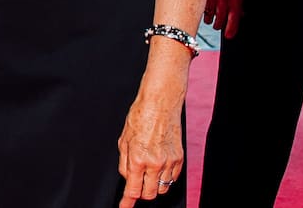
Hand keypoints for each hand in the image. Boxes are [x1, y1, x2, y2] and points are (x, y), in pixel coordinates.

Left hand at [117, 88, 184, 204]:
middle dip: (141, 193)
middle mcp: (155, 163)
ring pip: (162, 188)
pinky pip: (172, 178)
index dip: (127, 202)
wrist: (160, 104)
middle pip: (149, 194)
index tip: (124, 207)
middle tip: (136, 186)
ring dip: (153, 186)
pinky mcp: (179, 159)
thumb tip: (127, 178)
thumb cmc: (140, 117)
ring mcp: (169, 162)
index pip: (133, 190)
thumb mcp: (123, 141)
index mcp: (138, 159)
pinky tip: (158, 168)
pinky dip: (164, 178)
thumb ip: (124, 163)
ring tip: (147, 173)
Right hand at [203, 0, 241, 39]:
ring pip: (208, 18)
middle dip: (219, 25)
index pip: (234, 19)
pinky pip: (201, 9)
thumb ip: (240, 3)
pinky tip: (204, 8)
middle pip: (219, 22)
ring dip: (210, 19)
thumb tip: (241, 14)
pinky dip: (203, 11)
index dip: (231, 30)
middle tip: (219, 24)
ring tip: (211, 17)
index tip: (229, 35)